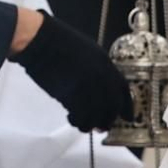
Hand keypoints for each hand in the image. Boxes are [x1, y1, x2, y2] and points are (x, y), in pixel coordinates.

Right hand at [11, 11, 131, 131]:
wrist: (41, 40)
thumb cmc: (58, 42)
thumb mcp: (86, 52)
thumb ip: (96, 71)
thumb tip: (98, 92)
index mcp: (106, 64)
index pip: (123, 90)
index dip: (127, 106)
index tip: (126, 117)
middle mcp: (101, 77)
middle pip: (112, 106)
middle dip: (108, 119)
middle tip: (101, 127)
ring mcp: (88, 86)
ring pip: (97, 115)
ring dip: (91, 123)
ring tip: (82, 125)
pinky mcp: (73, 95)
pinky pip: (81, 116)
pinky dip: (77, 122)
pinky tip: (71, 119)